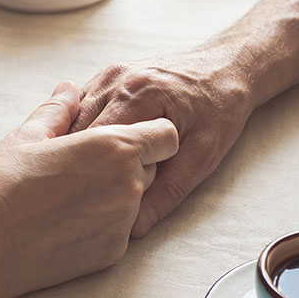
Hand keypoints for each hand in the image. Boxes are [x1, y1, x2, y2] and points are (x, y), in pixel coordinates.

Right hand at [0, 81, 178, 297]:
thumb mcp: (28, 136)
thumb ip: (58, 110)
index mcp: (113, 147)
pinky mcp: (115, 251)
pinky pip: (121, 228)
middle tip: (87, 167)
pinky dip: (105, 222)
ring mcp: (124, 220)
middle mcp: (129, 183)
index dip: (151, 134)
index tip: (127, 138)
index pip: (166, 136)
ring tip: (73, 194)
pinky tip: (69, 220)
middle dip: (132, 163)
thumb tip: (68, 89)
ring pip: (138, 199)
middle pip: (152, 167)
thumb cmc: (2, 187)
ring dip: (118, 193)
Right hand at [70, 48, 253, 236]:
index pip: (95, 140)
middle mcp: (119, 80)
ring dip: (71, 147)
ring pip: (72, 118)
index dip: (86, 173)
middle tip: (77, 194)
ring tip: (78, 178)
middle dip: (74, 161)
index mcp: (141, 95)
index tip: (86, 199)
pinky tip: (84, 155)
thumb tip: (136, 227)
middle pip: (75, 129)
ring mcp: (109, 75)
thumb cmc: (220, 110)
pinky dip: (77, 132)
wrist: (226, 70)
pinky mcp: (106, 77)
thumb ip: (169, 191)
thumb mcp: (203, 156)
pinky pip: (80, 109)